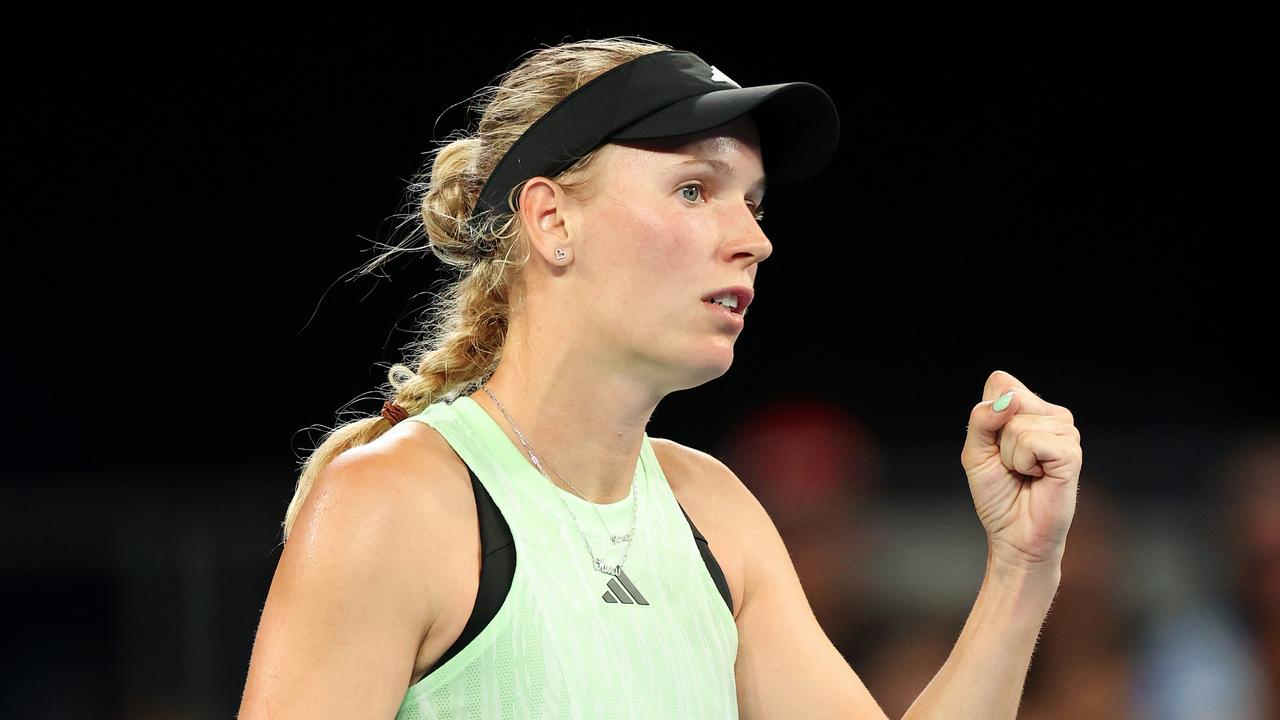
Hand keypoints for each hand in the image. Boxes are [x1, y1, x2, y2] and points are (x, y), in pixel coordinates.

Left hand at [961, 370, 1081, 574]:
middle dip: (997, 438)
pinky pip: (1032, 441)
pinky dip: (1024, 463)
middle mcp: (1052, 415)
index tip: (995, 446)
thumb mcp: (975, 452)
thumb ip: (981, 419)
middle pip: (1010, 398)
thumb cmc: (998, 495)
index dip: (987, 414)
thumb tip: (1008, 401)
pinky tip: (1038, 476)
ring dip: (1010, 455)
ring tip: (1025, 473)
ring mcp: (1066, 432)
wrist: (1015, 534)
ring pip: (1018, 423)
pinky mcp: (1071, 451)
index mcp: (1031, 410)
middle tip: (1011, 464)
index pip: (1001, 382)